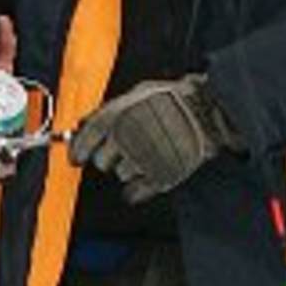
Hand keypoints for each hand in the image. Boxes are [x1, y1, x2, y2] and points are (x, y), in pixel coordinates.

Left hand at [67, 75, 240, 202]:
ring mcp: (143, 158)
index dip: (79, 149)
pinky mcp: (159, 176)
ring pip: (121, 175)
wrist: (209, 112)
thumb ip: (111, 109)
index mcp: (121, 113)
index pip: (88, 136)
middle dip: (110, 157)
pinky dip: (136, 190)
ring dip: (130, 168)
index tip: (77, 157)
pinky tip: (146, 176)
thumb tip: (85, 123)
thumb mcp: (140, 93)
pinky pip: (134, 193)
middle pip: (102, 161)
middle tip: (127, 148)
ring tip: (148, 153)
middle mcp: (128, 136)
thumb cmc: (177, 100)